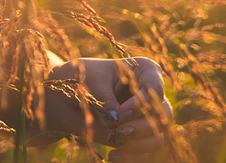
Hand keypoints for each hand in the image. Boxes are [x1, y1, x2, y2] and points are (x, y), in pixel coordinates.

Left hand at [44, 56, 173, 161]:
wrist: (63, 100)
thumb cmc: (79, 82)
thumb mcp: (89, 84)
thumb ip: (104, 102)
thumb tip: (116, 124)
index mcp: (143, 71)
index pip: (155, 90)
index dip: (141, 105)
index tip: (120, 112)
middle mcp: (150, 96)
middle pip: (162, 117)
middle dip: (141, 128)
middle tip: (119, 131)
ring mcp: (145, 119)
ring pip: (156, 139)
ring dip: (136, 145)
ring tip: (113, 143)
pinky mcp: (137, 138)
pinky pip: (144, 154)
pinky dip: (130, 158)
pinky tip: (112, 155)